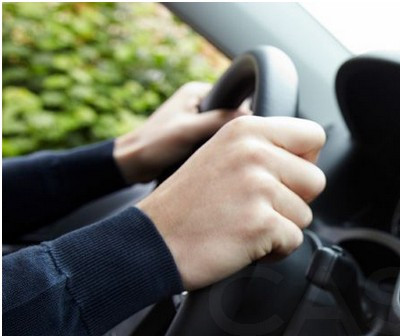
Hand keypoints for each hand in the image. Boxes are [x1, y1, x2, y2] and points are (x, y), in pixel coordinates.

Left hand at [114, 82, 245, 182]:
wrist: (132, 163)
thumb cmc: (154, 144)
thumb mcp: (190, 130)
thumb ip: (219, 120)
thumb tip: (250, 117)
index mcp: (196, 91)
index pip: (233, 99)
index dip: (241, 117)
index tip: (242, 133)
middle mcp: (197, 101)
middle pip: (230, 115)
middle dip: (231, 131)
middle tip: (227, 146)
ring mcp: (195, 118)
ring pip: (223, 129)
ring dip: (223, 141)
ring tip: (218, 153)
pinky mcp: (193, 133)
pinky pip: (214, 139)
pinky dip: (215, 148)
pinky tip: (213, 157)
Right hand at [137, 116, 326, 289]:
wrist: (150, 243)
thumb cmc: (186, 205)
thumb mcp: (221, 153)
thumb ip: (263, 147)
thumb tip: (309, 156)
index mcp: (246, 129)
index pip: (314, 136)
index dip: (303, 162)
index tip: (279, 177)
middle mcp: (254, 152)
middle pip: (316, 180)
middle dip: (293, 201)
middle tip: (253, 207)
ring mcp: (259, 188)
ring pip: (305, 214)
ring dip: (280, 227)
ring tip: (242, 223)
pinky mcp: (261, 223)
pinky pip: (294, 241)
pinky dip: (274, 251)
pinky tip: (243, 243)